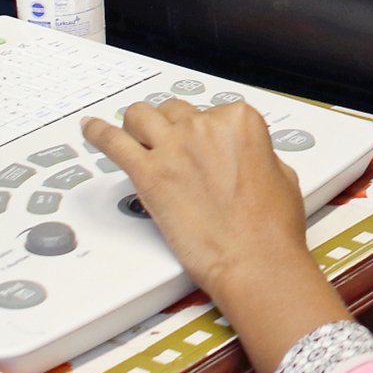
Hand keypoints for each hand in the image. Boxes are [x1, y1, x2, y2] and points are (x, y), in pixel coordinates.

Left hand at [82, 98, 305, 291]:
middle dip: (172, 127)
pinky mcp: (149, 174)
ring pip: (141, 116)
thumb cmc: (271, 227)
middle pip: (175, 111)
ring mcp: (174, 148)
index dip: (206, 131)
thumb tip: (245, 157)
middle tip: (171, 147)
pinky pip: (112, 142)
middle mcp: (205, 126)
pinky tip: (90, 128)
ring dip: (137, 124)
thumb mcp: (282, 175)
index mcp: (240, 120)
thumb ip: (258, 154)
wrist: (255, 260)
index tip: (204, 146)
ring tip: (133, 135)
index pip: (212, 111)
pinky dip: (97, 132)